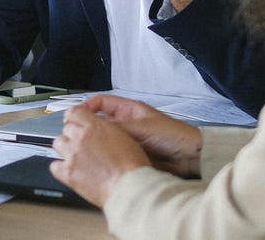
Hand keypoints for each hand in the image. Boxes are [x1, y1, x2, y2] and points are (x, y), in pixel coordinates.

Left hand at [51, 103, 151, 206]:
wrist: (128, 186)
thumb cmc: (132, 166)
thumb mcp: (125, 138)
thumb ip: (108, 132)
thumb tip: (104, 134)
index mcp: (95, 126)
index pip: (74, 112)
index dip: (75, 118)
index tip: (76, 122)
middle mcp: (81, 137)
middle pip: (66, 128)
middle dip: (72, 134)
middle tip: (81, 143)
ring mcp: (72, 154)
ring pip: (58, 143)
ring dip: (65, 148)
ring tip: (75, 156)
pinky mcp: (68, 173)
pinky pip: (54, 166)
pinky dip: (60, 168)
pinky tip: (69, 171)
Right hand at [76, 94, 203, 177]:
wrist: (190, 157)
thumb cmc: (172, 135)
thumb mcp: (141, 127)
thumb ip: (117, 128)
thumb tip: (92, 129)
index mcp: (129, 110)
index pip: (101, 102)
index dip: (86, 106)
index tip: (74, 115)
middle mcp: (126, 124)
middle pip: (100, 122)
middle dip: (87, 128)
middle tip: (75, 136)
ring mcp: (128, 140)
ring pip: (105, 140)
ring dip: (96, 144)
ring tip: (84, 150)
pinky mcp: (131, 155)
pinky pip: (113, 154)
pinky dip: (105, 157)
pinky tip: (98, 162)